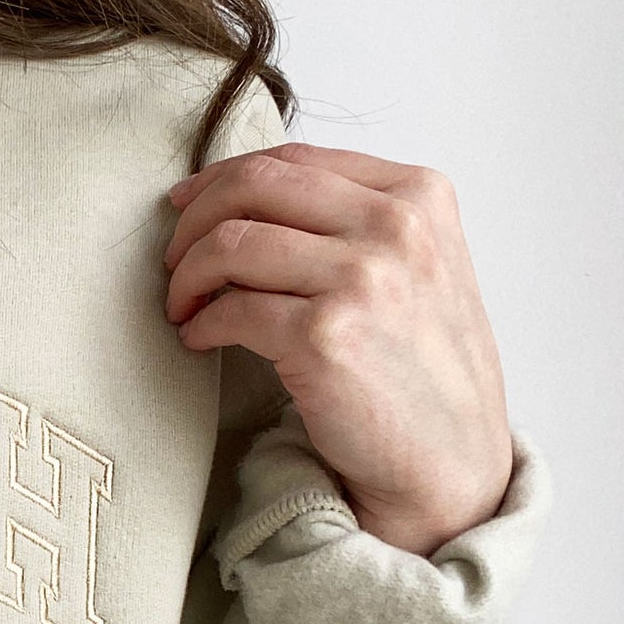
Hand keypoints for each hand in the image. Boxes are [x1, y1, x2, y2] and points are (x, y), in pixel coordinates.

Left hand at [163, 141, 513, 556]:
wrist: (451, 464)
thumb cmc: (423, 369)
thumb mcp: (418, 266)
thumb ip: (354, 218)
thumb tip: (245, 192)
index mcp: (420, 196)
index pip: (294, 159)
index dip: (222, 178)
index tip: (186, 204)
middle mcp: (396, 227)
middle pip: (254, 186)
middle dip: (193, 219)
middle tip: (172, 257)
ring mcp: (363, 279)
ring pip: (230, 243)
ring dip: (186, 275)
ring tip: (183, 305)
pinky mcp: (324, 336)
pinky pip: (229, 309)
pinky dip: (199, 324)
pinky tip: (199, 339)